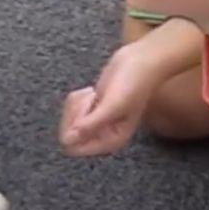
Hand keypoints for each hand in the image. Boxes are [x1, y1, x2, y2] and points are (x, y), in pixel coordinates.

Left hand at [60, 41, 161, 156]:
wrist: (141, 61)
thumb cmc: (133, 83)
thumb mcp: (112, 105)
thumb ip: (91, 125)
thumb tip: (67, 141)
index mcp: (111, 141)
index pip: (76, 148)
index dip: (73, 129)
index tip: (86, 110)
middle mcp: (104, 135)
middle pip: (69, 135)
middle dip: (75, 115)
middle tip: (92, 99)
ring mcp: (97, 122)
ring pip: (69, 121)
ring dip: (77, 104)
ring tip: (95, 95)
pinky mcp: (92, 109)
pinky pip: (71, 109)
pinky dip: (77, 98)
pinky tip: (92, 92)